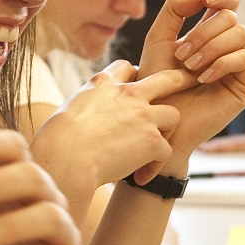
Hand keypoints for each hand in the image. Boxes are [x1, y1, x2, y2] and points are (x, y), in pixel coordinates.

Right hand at [28, 61, 180, 200]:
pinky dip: (155, 166)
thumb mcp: (68, 110)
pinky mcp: (152, 141)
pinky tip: (140, 177)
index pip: (127, 68)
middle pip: (167, 77)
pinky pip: (166, 151)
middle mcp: (128, 93)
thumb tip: (81, 115)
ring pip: (174, 114)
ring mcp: (143, 116)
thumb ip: (85, 106)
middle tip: (188, 86)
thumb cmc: (55, 140)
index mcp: (103, 83)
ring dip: (166, 132)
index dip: (134, 78)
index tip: (133, 91)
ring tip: (153, 148)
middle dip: (179, 81)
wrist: (66, 157)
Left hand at [137, 0, 244, 85]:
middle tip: (182, 56)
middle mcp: (226, 46)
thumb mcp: (158, 39)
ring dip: (211, 48)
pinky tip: (202, 78)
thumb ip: (175, 10)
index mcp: (208, 33)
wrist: (160, 120)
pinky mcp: (244, 86)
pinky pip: (244, 58)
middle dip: (203, 32)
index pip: (227, 3)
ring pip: (241, 34)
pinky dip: (221, 63)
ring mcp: (237, 66)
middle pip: (230, 16)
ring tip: (190, 68)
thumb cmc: (156, 83)